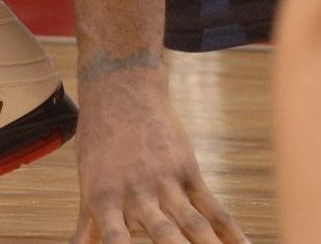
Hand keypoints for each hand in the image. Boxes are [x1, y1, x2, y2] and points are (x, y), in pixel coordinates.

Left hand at [70, 73, 248, 243]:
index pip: (114, 242)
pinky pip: (214, 209)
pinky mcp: (188, 171)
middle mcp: (138, 195)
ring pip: (194, 226)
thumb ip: (87, 228)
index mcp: (105, 201)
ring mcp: (166, 182)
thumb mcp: (88, 184)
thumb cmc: (100, 144)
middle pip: (165, 239)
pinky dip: (233, 234)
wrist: (120, 91)